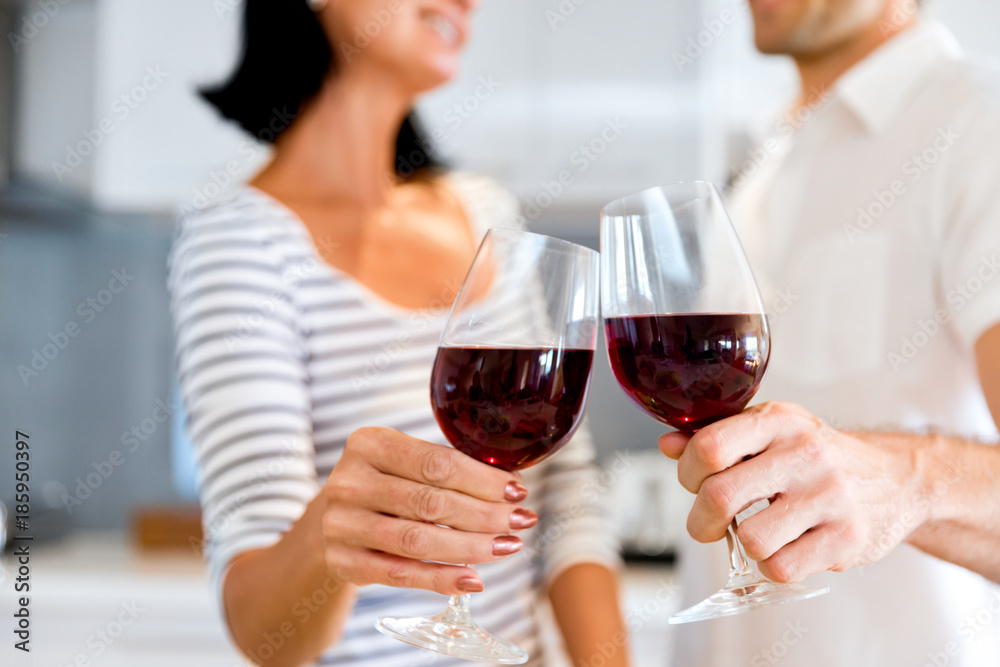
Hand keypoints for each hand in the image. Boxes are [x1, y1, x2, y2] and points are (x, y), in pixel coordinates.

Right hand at [320, 427, 535, 595]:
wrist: (335, 516)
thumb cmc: (387, 483)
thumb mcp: (406, 462)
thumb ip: (449, 468)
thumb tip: (511, 486)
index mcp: (369, 443)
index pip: (436, 463)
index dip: (483, 480)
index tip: (518, 492)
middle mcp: (349, 481)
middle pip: (430, 502)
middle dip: (484, 515)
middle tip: (521, 522)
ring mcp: (341, 524)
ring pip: (417, 540)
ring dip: (470, 547)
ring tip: (507, 547)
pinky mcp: (342, 561)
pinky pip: (400, 575)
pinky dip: (441, 579)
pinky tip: (473, 580)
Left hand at [658, 402, 926, 581]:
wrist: (897, 479)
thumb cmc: (816, 456)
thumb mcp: (770, 432)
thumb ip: (716, 437)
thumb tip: (667, 445)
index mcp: (779, 420)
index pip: (708, 446)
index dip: (687, 472)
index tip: (695, 482)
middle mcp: (805, 453)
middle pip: (719, 496)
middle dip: (701, 520)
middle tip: (709, 524)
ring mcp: (830, 496)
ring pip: (750, 539)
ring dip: (743, 545)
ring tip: (759, 533)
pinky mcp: (848, 538)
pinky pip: (781, 567)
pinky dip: (773, 565)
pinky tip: (787, 548)